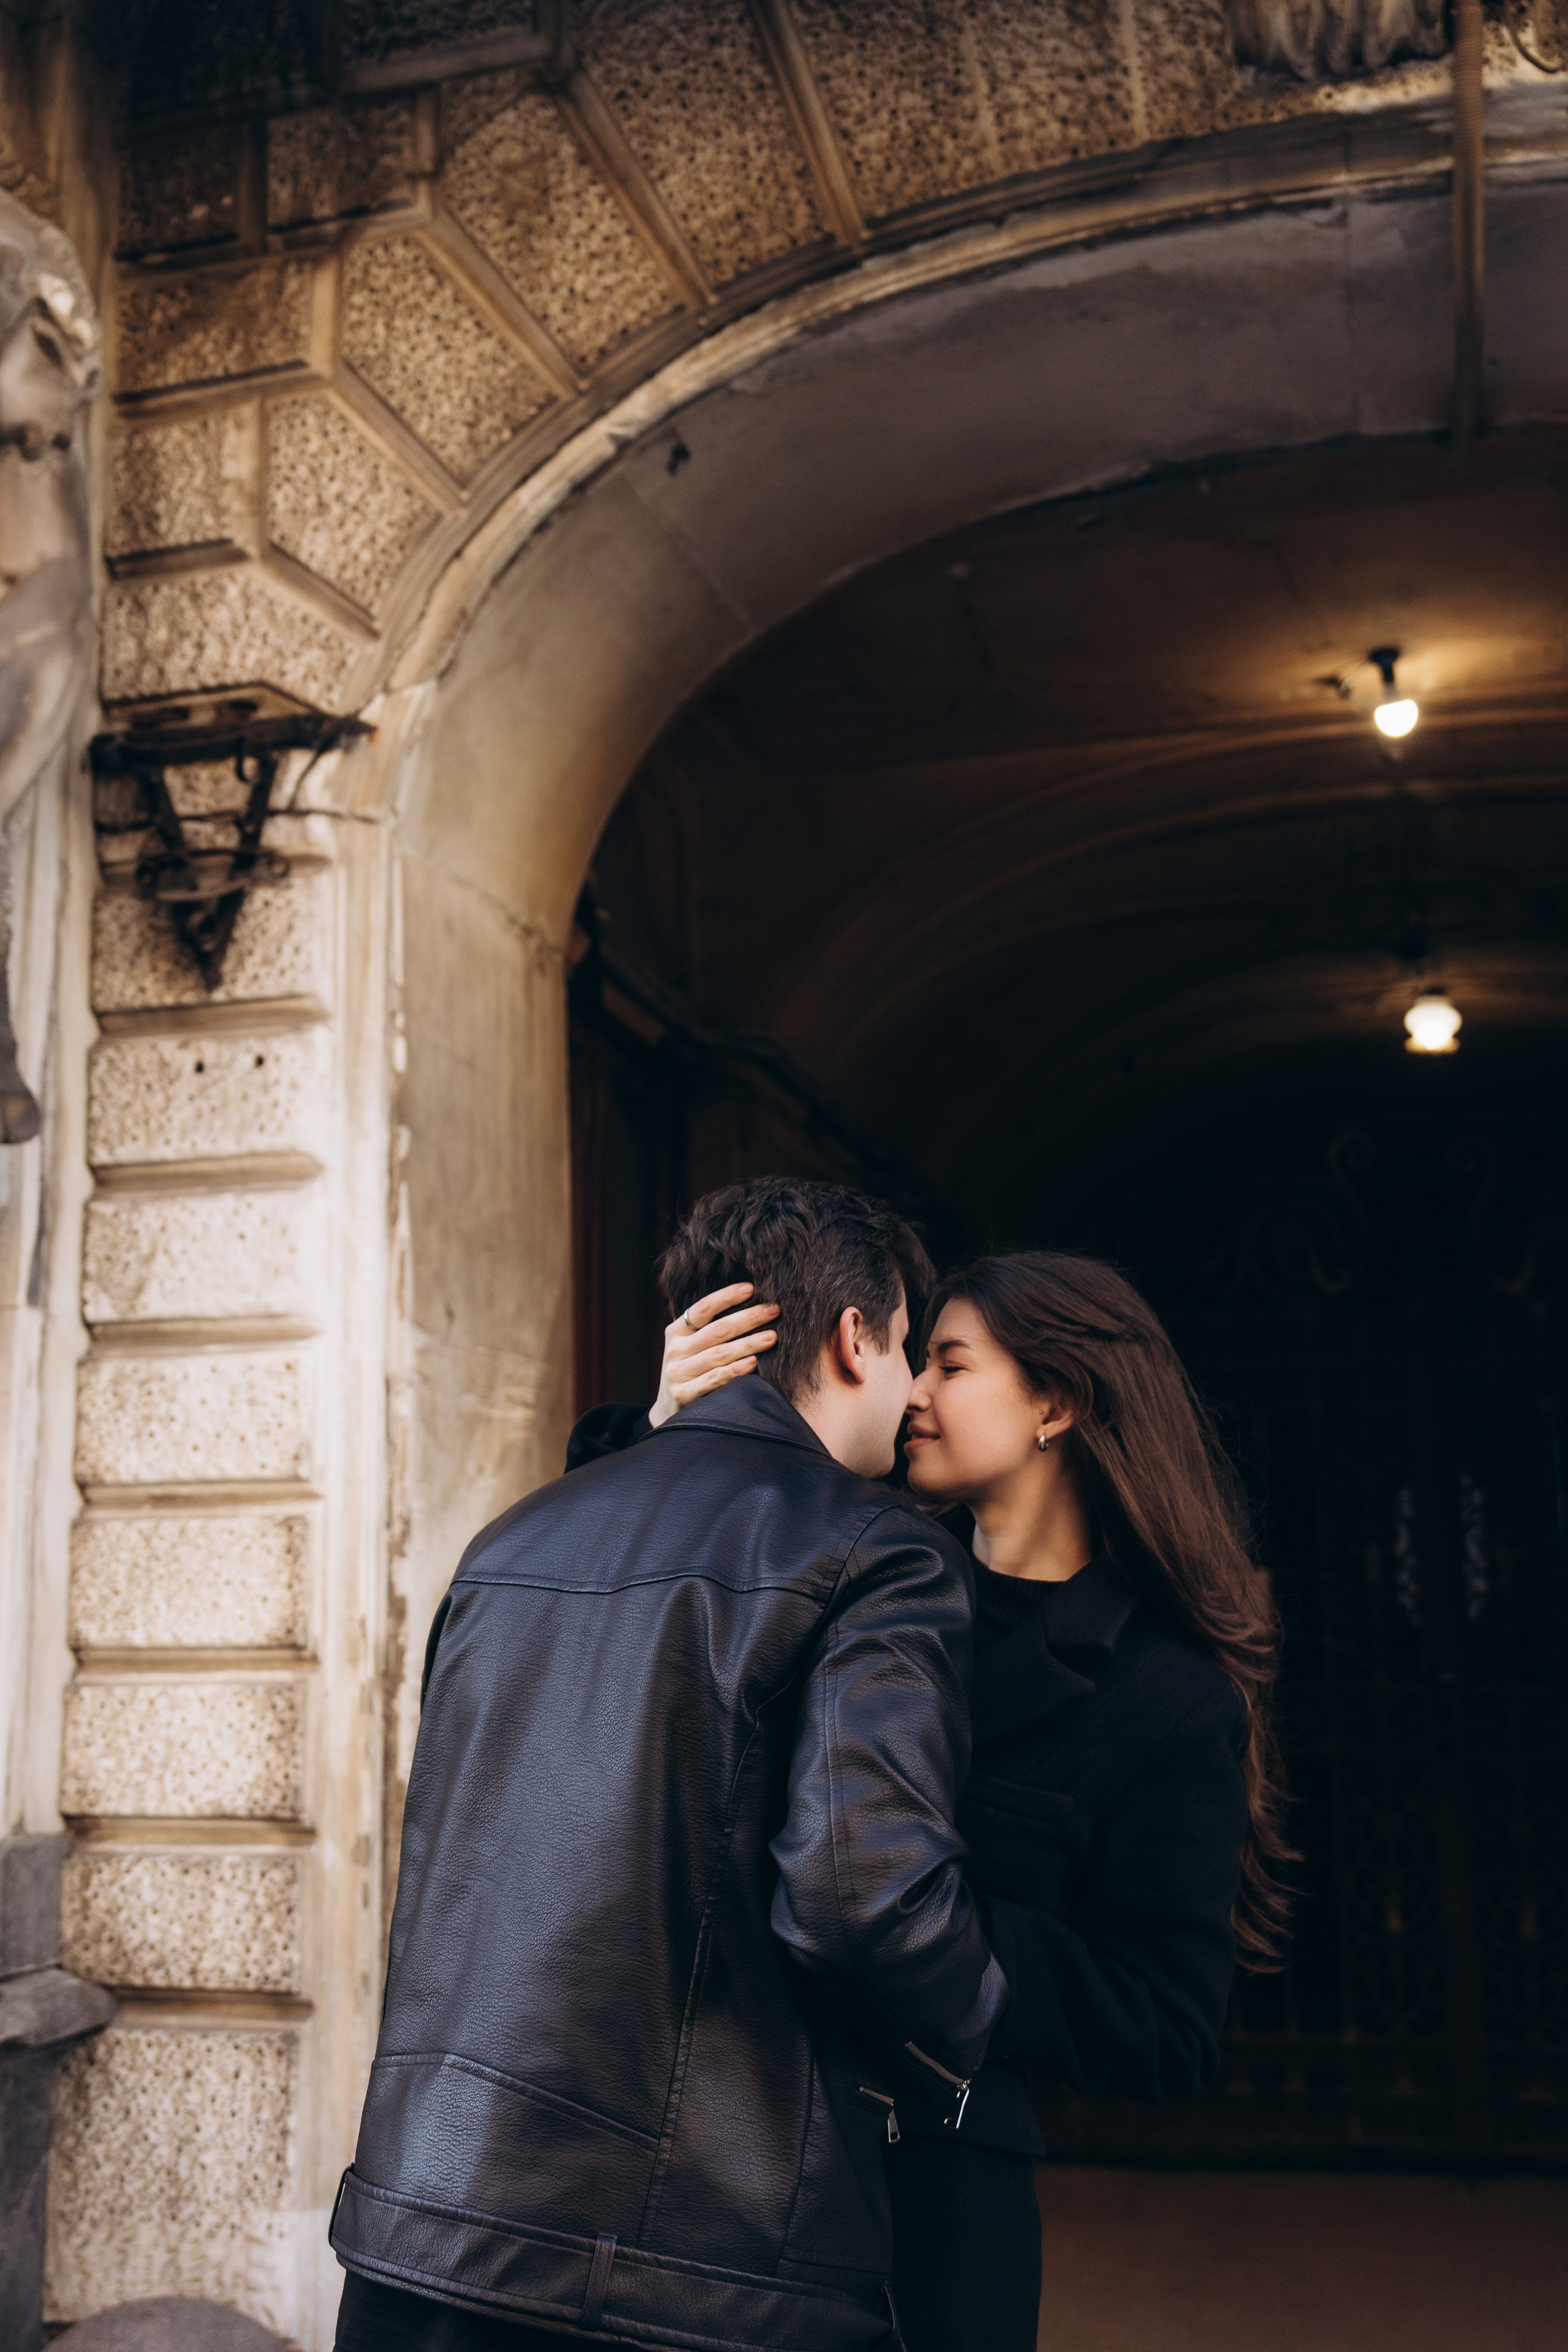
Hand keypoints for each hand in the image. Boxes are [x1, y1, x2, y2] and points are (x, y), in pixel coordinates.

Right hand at [649, 1283, 779, 1426]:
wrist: (668, 1409)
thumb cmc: (691, 1370)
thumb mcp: (691, 1346)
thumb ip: (711, 1330)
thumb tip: (752, 1305)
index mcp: (677, 1331)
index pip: (703, 1309)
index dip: (727, 1297)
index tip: (751, 1288)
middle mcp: (675, 1350)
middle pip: (717, 1330)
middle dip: (749, 1318)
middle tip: (774, 1310)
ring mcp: (678, 1372)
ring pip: (719, 1354)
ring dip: (748, 1344)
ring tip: (772, 1337)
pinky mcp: (684, 1394)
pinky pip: (715, 1379)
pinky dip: (736, 1370)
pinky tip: (754, 1363)